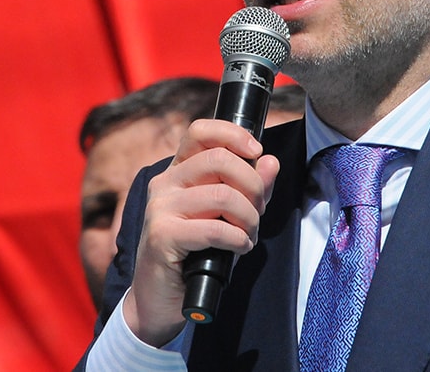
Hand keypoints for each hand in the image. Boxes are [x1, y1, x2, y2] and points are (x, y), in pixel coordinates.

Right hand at [122, 118, 279, 345]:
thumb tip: (270, 162)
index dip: (233, 135)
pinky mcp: (162, 235)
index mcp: (178, 172)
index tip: (257, 152)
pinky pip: (215, 228)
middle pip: (219, 159)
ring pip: (222, 195)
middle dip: (253, 186)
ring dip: (249, 218)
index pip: (200, 131)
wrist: (160, 298)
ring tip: (249, 235)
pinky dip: (238, 239)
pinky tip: (239, 248)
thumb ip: (249, 188)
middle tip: (258, 211)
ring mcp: (160, 208)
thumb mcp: (228, 216)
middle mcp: (164, 183)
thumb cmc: (195, 254)